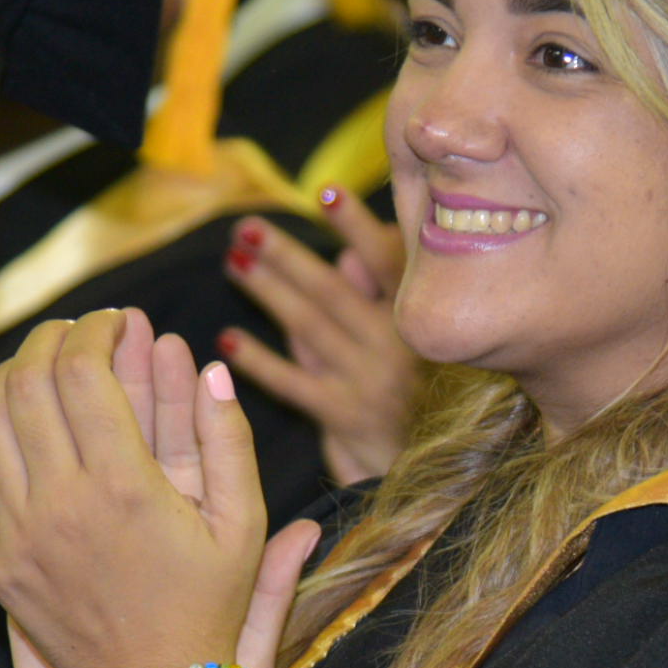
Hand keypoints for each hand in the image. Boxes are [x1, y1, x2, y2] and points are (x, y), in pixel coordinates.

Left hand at [0, 311, 311, 667]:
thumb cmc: (208, 605)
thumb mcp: (243, 525)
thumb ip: (229, 440)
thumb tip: (211, 368)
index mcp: (125, 488)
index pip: (82, 372)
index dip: (94, 331)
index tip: (113, 322)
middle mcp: (62, 505)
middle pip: (29, 385)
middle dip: (52, 341)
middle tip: (75, 334)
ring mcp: (19, 535)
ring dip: (12, 379)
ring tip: (41, 366)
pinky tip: (2, 421)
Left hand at [223, 192, 420, 485]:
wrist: (440, 475)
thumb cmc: (422, 398)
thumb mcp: (414, 345)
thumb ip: (380, 302)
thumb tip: (347, 257)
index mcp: (417, 319)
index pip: (388, 263)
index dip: (356, 227)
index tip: (325, 192)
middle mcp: (397, 346)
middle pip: (333, 291)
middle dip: (286, 255)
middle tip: (245, 227)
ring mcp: (371, 381)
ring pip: (310, 327)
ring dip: (268, 292)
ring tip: (233, 262)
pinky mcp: (347, 417)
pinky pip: (296, 384)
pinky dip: (260, 362)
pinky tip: (227, 341)